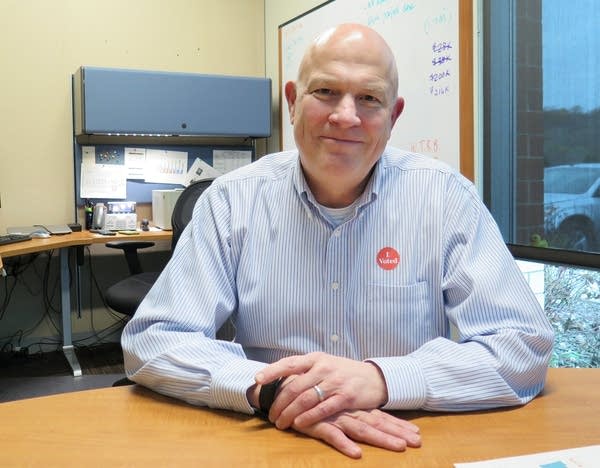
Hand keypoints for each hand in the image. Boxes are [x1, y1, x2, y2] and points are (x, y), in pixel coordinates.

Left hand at [255, 352, 387, 428]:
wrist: (375, 378)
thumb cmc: (345, 373)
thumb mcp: (325, 364)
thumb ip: (306, 370)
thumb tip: (280, 377)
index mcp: (316, 358)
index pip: (289, 363)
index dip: (272, 371)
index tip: (257, 379)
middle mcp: (323, 367)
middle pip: (294, 386)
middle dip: (279, 402)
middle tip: (270, 415)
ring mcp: (335, 381)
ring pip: (305, 398)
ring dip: (290, 412)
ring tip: (281, 423)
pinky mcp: (346, 396)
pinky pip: (322, 408)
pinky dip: (308, 416)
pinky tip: (299, 423)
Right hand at [292, 409, 420, 458]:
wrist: (283, 389)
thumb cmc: (310, 399)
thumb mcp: (333, 406)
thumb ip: (350, 413)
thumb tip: (368, 419)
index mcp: (352, 407)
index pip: (379, 416)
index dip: (398, 425)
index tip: (417, 434)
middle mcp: (347, 411)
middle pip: (376, 423)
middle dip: (397, 433)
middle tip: (417, 442)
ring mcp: (334, 417)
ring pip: (361, 429)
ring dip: (381, 438)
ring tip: (399, 447)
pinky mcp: (317, 424)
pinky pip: (332, 435)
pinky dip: (344, 444)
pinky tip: (356, 453)